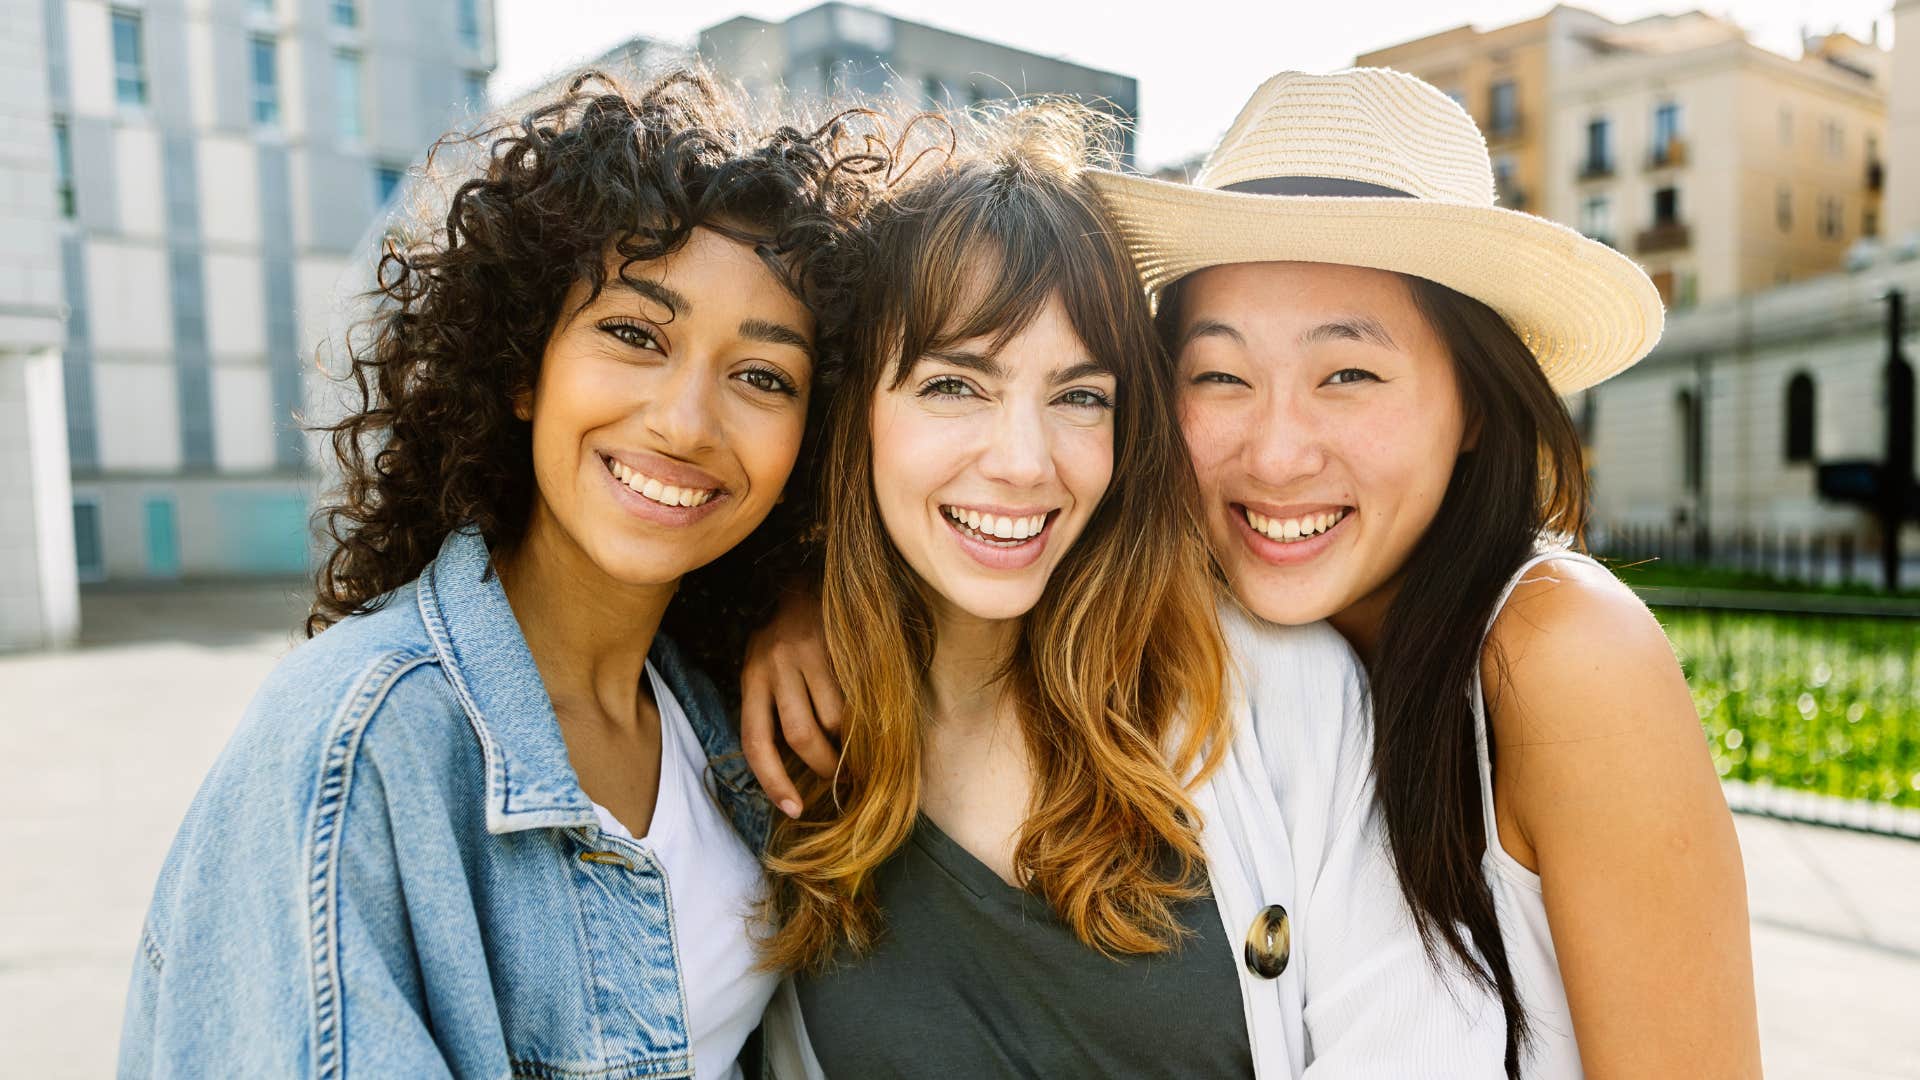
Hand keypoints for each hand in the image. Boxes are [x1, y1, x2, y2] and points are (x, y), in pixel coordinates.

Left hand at [740, 584, 844, 817]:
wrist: (810, 581)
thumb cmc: (788, 639)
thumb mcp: (767, 670)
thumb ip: (775, 708)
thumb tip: (797, 771)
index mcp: (751, 677)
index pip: (756, 742)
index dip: (774, 782)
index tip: (794, 810)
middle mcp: (774, 664)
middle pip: (801, 736)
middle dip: (826, 766)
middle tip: (842, 778)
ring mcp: (807, 652)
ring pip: (835, 718)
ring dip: (851, 740)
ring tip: (858, 743)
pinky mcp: (838, 641)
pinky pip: (856, 695)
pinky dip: (866, 715)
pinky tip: (871, 716)